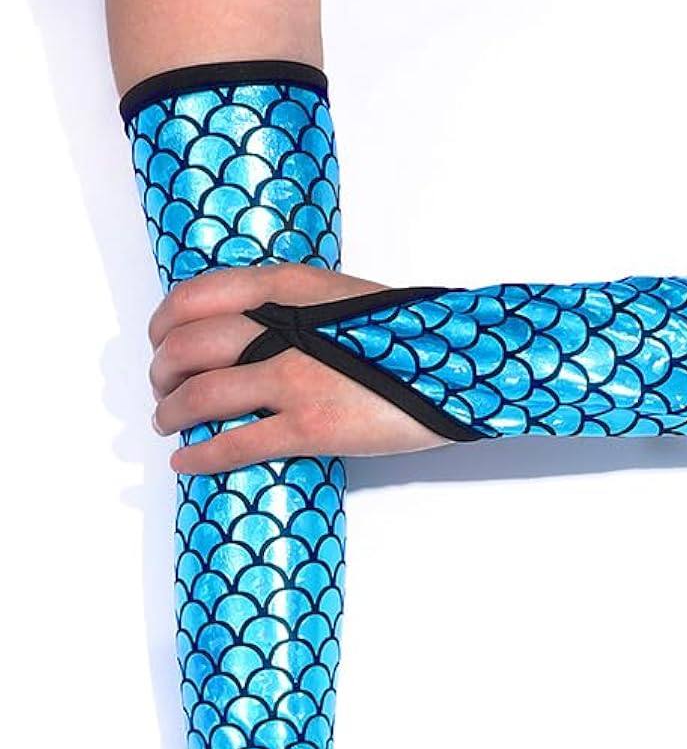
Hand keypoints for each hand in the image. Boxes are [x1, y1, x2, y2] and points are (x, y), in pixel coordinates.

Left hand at [148, 265, 449, 473]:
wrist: (463, 363)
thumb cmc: (414, 335)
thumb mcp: (344, 299)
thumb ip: (297, 309)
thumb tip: (260, 332)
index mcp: (289, 286)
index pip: (196, 296)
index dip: (166, 323)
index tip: (162, 341)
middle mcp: (282, 327)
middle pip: (188, 346)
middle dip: (163, 371)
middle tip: (163, 387)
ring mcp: (294, 378)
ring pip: (201, 395)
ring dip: (173, 412)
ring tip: (168, 423)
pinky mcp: (311, 426)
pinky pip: (236, 443)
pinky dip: (201, 455)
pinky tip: (186, 462)